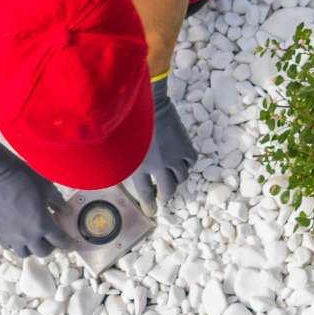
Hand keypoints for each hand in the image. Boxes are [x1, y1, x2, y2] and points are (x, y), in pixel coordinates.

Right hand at [0, 141, 69, 257]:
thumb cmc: (23, 178)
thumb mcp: (47, 188)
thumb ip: (58, 202)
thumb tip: (66, 211)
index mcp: (42, 224)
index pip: (60, 241)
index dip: (68, 244)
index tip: (72, 245)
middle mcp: (27, 235)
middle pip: (43, 252)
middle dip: (51, 246)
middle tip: (52, 238)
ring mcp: (11, 236)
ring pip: (25, 253)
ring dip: (32, 248)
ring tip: (34, 238)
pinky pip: (9, 247)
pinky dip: (16, 244)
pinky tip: (18, 234)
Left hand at [128, 77, 196, 211]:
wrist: (150, 103)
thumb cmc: (131, 122)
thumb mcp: (122, 146)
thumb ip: (124, 161)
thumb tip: (123, 172)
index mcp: (139, 167)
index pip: (145, 193)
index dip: (149, 204)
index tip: (152, 211)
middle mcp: (158, 165)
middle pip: (168, 189)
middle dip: (166, 195)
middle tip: (165, 196)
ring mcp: (174, 156)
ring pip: (181, 177)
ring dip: (177, 178)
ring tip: (172, 175)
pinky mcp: (185, 146)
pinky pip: (191, 162)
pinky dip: (187, 163)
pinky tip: (181, 160)